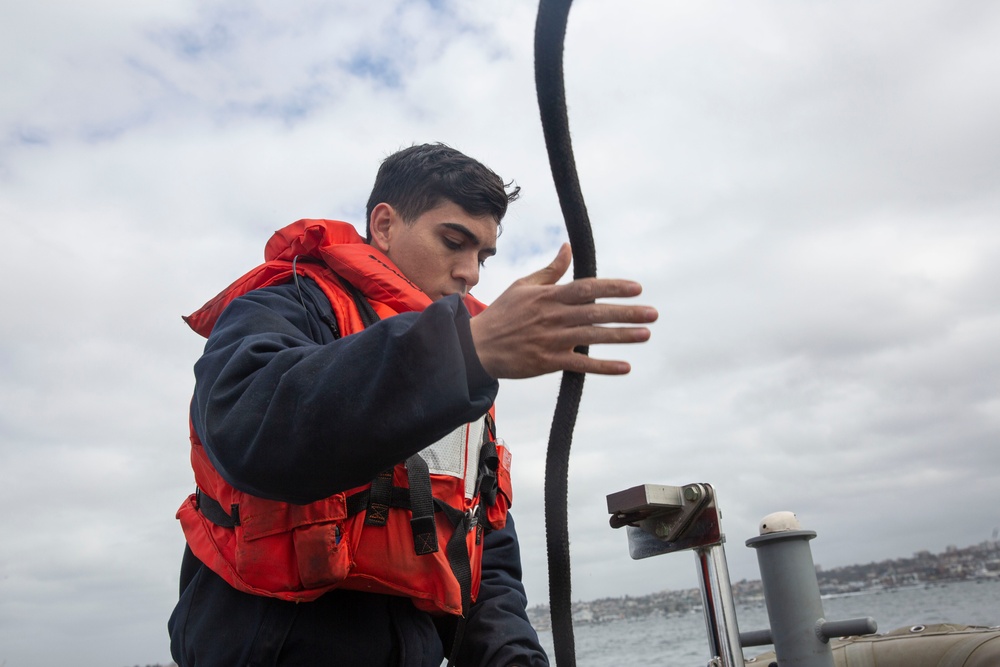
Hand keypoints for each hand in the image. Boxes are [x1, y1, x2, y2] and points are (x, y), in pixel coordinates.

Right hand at [470, 243, 657, 378]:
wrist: (477, 348)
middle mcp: (552, 317)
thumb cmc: (502, 314)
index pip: (586, 288)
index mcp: (548, 296)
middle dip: (626, 312)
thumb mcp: (523, 286)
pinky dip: (603, 367)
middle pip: (595, 313)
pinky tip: (625, 367)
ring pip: (592, 338)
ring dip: (621, 337)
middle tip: (652, 312)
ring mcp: (551, 341)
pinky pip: (581, 366)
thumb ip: (550, 270)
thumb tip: (568, 248)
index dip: (612, 287)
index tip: (636, 288)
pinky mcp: (548, 362)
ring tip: (645, 334)